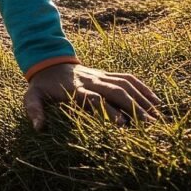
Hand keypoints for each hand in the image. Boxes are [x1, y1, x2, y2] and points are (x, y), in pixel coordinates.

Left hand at [24, 61, 160, 131]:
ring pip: (126, 84)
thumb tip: (38, 128)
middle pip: (115, 91)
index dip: (107, 110)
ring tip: (158, 117)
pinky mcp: (108, 74)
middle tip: (150, 125)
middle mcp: (91, 81)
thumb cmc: (43, 86)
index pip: (94, 99)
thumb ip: (34, 110)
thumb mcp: (32, 96)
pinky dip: (143, 88)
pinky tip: (157, 102)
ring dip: (142, 99)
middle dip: (133, 107)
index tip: (121, 124)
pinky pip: (128, 78)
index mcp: (74, 89)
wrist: (49, 63)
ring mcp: (101, 76)